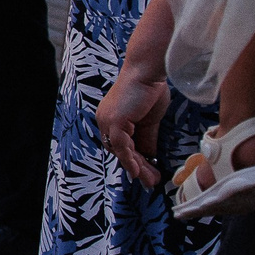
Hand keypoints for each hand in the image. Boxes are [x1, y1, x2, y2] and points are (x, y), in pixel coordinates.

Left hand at [97, 51, 171, 189]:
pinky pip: (122, 147)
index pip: (121, 145)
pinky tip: (139, 172)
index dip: (133, 160)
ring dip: (136, 168)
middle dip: (136, 168)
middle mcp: (105, 121)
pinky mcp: (114, 122)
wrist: (148, 71)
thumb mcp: (148, 121)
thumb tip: (150, 158)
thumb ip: (147, 139)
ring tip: (150, 181)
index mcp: (111, 119)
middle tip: (149, 182)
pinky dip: (130, 160)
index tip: (146, 173)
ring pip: (121, 152)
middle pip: (119, 151)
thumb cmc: (149, 90)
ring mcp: (107, 121)